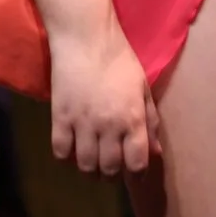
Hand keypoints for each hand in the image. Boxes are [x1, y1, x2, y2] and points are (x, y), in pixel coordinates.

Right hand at [44, 16, 160, 175]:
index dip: (137, 174)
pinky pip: (60, 152)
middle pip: (110, 169)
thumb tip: (156, 152)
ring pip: (85, 165)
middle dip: (114, 175)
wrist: (87, 42)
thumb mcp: (143, 89)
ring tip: (94, 163)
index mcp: (133, 118)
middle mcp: (109, 126)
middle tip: (113, 169)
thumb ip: (150, 122)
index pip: (137, 162)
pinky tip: (73, 150)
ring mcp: (82, 124)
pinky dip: (67, 157)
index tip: (135, 174)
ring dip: (91, 170)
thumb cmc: (121, 62)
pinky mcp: (59, 119)